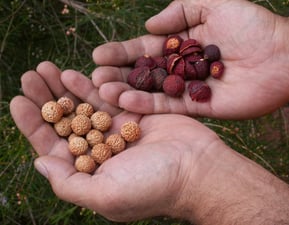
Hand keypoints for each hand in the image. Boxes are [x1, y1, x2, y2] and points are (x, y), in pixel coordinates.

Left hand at [10, 61, 220, 220]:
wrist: (198, 168)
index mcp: (90, 173)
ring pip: (84, 107)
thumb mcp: (107, 196)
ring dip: (63, 89)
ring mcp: (117, 131)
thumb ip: (69, 184)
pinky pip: (107, 99)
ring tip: (45, 68)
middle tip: (29, 77)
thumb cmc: (154, 187)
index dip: (34, 125)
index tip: (18, 102)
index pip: (53, 147)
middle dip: (45, 100)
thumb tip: (39, 163)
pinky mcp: (134, 115)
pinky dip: (90, 87)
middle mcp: (101, 151)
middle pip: (66, 123)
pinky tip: (72, 74)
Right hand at [92, 0, 288, 118]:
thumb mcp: (212, 4)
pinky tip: (125, 102)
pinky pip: (168, 106)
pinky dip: (147, 105)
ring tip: (102, 90)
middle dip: (118, 74)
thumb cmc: (251, 26)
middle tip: (93, 77)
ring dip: (126, 91)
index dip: (122, 52)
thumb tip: (149, 26)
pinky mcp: (197, 107)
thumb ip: (179, 10)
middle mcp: (180, 69)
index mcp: (181, 45)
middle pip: (143, 73)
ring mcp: (187, 89)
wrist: (282, 56)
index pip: (145, 49)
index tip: (98, 55)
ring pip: (151, 91)